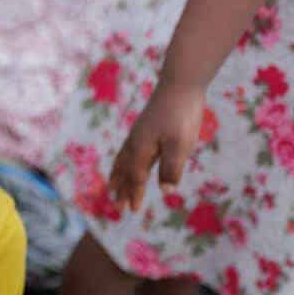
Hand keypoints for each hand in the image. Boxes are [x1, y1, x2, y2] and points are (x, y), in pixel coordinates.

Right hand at [108, 80, 205, 211]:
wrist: (180, 84)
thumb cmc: (181, 115)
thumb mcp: (181, 144)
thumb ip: (172, 168)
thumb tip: (166, 191)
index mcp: (142, 149)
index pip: (137, 177)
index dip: (134, 193)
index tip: (132, 210)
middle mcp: (136, 142)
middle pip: (126, 170)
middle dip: (122, 188)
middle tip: (117, 205)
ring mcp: (140, 133)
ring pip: (124, 158)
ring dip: (118, 174)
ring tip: (112, 185)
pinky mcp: (146, 126)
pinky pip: (129, 149)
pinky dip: (124, 160)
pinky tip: (128, 159)